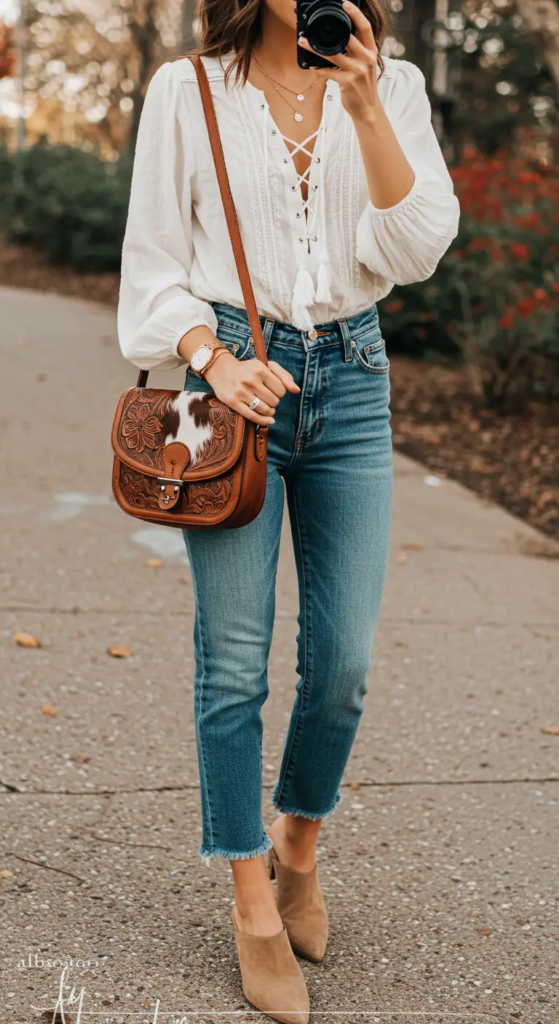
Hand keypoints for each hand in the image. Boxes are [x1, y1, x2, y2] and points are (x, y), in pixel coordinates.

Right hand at [204, 351, 299, 425]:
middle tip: (268, 398)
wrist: (221, 370)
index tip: (273, 390)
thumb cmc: (248, 369)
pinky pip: (253, 416)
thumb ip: (284, 376)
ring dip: (269, 412)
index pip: (281, 390)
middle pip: (274, 401)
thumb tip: (296, 390)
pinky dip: (263, 421)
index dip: (280, 392)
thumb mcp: (267, 366)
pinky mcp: (233, 402)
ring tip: (267, 408)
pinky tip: (269, 420)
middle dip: (274, 402)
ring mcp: (241, 392)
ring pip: (265, 410)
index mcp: (260, 369)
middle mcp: (251, 380)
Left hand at [299, 0, 379, 122]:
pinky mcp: (347, 82)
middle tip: (314, 25)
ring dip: (315, 48)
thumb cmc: (364, 86)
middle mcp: (366, 59)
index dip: (356, 14)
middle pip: (348, 38)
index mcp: (371, 51)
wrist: (368, 109)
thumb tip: (342, 38)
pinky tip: (312, 66)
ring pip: (333, 54)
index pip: (365, 28)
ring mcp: (357, 71)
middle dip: (330, 30)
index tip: (345, 4)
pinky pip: (328, 72)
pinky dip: (318, 69)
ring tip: (304, 42)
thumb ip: (357, 51)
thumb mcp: (366, 65)